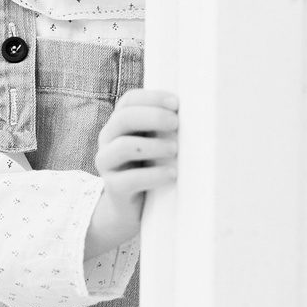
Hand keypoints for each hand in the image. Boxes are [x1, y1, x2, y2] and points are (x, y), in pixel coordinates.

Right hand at [86, 88, 179, 256]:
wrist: (131, 208)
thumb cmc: (150, 167)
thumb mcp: (156, 143)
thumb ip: (166, 127)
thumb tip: (199, 113)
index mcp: (119, 124)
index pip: (129, 101)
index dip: (152, 97)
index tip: (176, 102)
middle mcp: (108, 140)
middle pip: (124, 118)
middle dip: (153, 117)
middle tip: (176, 123)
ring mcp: (107, 164)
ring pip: (123, 147)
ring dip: (153, 146)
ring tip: (175, 150)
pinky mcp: (113, 188)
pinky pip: (129, 179)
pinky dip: (154, 175)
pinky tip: (172, 174)